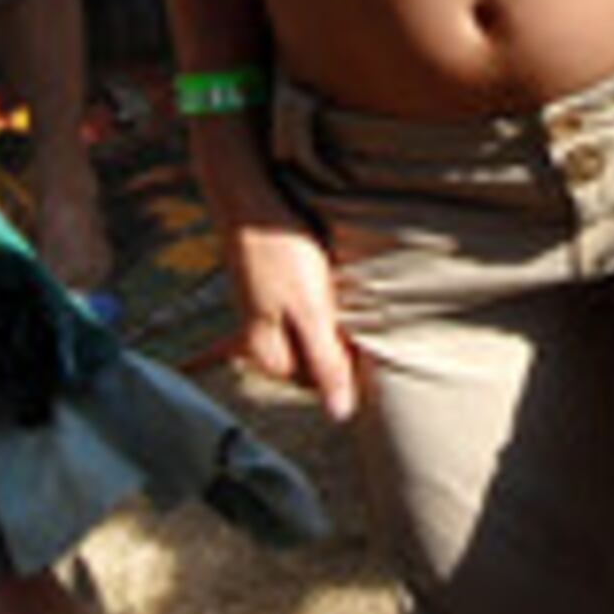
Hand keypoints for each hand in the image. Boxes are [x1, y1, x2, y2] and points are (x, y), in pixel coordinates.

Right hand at [225, 207, 360, 421]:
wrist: (250, 197)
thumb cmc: (281, 252)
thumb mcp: (311, 310)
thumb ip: (326, 362)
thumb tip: (340, 416)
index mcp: (268, 354)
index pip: (321, 383)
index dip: (348, 363)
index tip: (364, 338)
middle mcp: (261, 340)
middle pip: (314, 358)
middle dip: (338, 340)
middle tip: (352, 308)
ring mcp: (264, 313)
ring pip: (311, 331)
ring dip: (331, 317)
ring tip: (338, 289)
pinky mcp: (271, 290)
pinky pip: (304, 308)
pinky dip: (321, 299)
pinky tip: (328, 277)